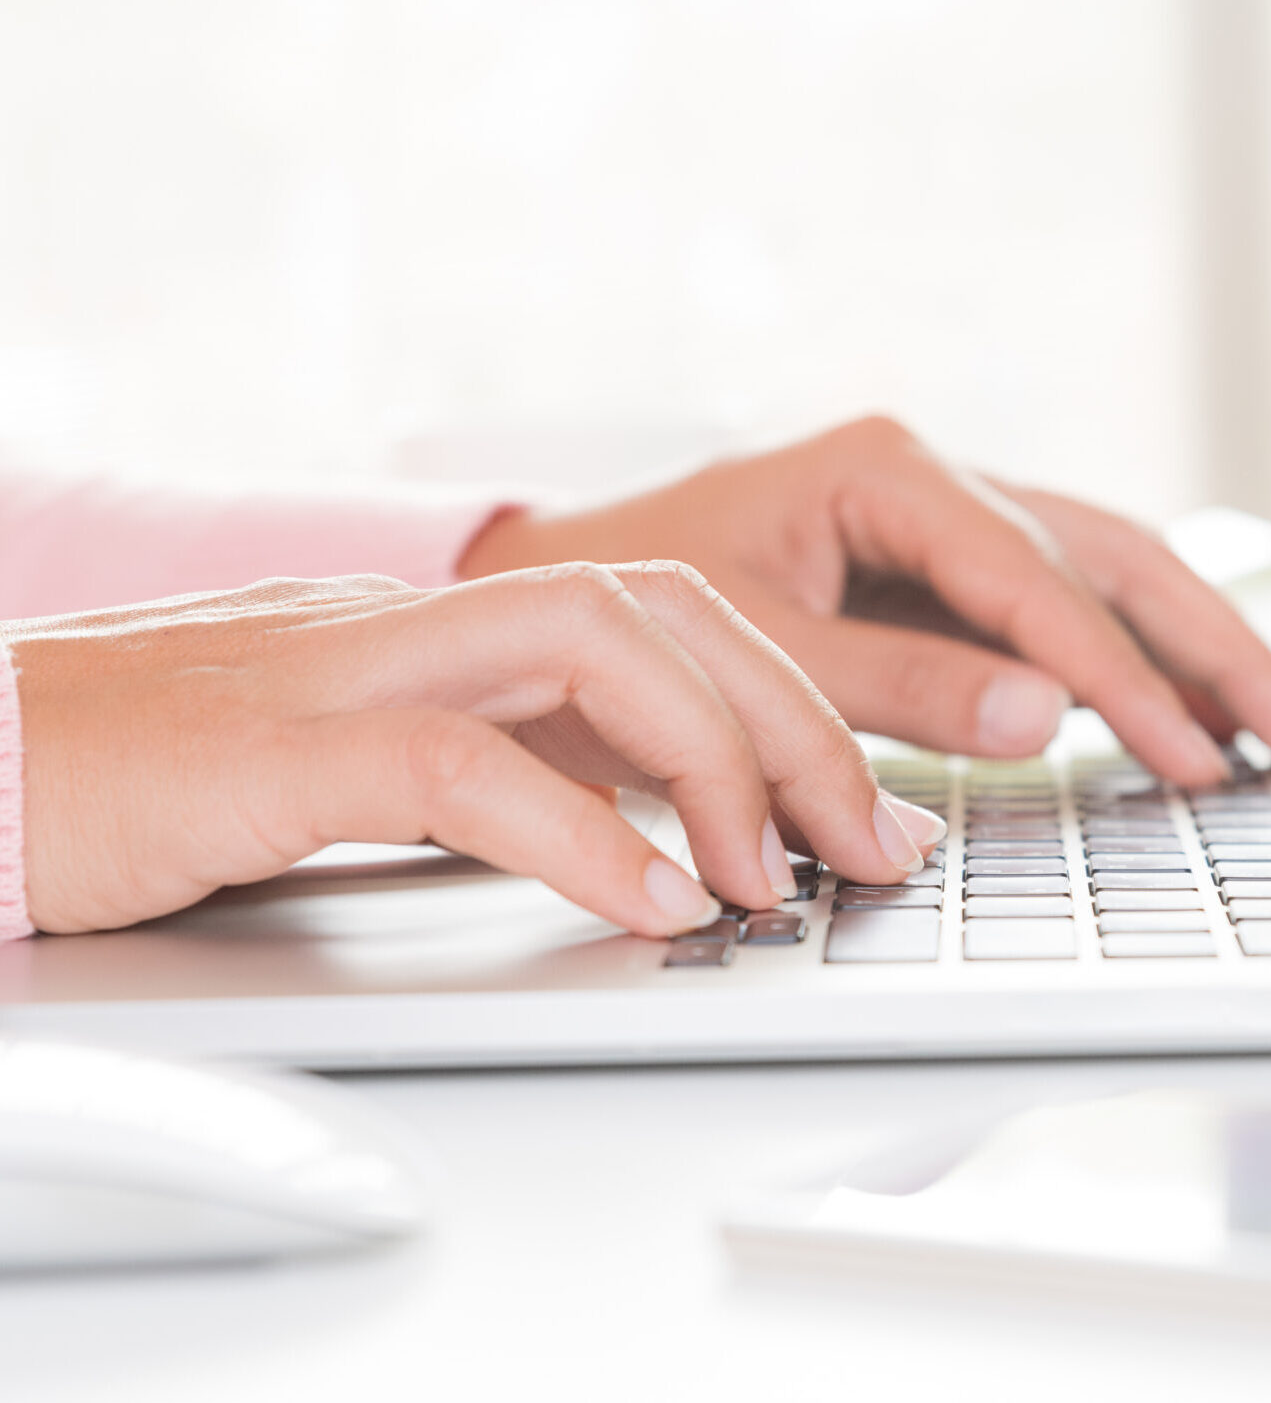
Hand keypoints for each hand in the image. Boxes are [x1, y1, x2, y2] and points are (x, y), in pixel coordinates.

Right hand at [7, 564, 942, 935]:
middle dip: (797, 722)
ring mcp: (342, 662)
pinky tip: (652, 906)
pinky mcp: (266, 746)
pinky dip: (578, 832)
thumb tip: (652, 834)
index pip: (665, 611)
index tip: (866, 808)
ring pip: (588, 643)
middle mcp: (415, 618)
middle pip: (664, 607)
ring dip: (716, 759)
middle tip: (872, 843)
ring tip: (774, 876)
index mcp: (446, 623)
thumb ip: (498, 764)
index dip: (788, 699)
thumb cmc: (155, 776)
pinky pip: (458, 764)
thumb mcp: (359, 760)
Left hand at [458, 417, 1270, 785]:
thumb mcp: (753, 644)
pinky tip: (1196, 713)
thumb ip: (895, 685)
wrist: (567, 583)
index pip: (1035, 579)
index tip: (1196, 753)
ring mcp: (952, 520)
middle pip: (1114, 556)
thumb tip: (1050, 718)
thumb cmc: (637, 601)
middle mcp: (938, 477)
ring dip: (1203, 653)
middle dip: (1218, 650)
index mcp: (887, 467)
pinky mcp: (950, 570)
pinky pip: (1067, 611)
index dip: (1122, 674)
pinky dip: (1138, 663)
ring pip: (1112, 576)